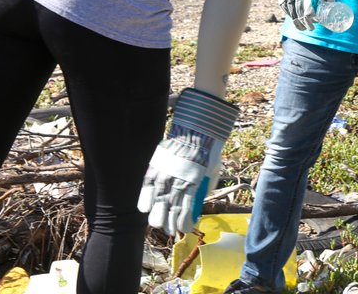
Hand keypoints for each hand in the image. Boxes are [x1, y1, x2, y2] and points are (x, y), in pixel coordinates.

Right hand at [139, 88, 237, 235]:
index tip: (183, 229)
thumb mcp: (212, 171)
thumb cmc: (207, 149)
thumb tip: (198, 201)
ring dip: (156, 216)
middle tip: (169, 228)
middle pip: (167, 212)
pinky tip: (145, 209)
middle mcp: (176, 182)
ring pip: (155, 204)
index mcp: (193, 185)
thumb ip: (204, 187)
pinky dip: (144, 200)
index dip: (182, 224)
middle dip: (168, 224)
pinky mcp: (155, 167)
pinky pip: (146, 188)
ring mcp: (164, 175)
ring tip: (158, 222)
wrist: (196, 128)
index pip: (184, 212)